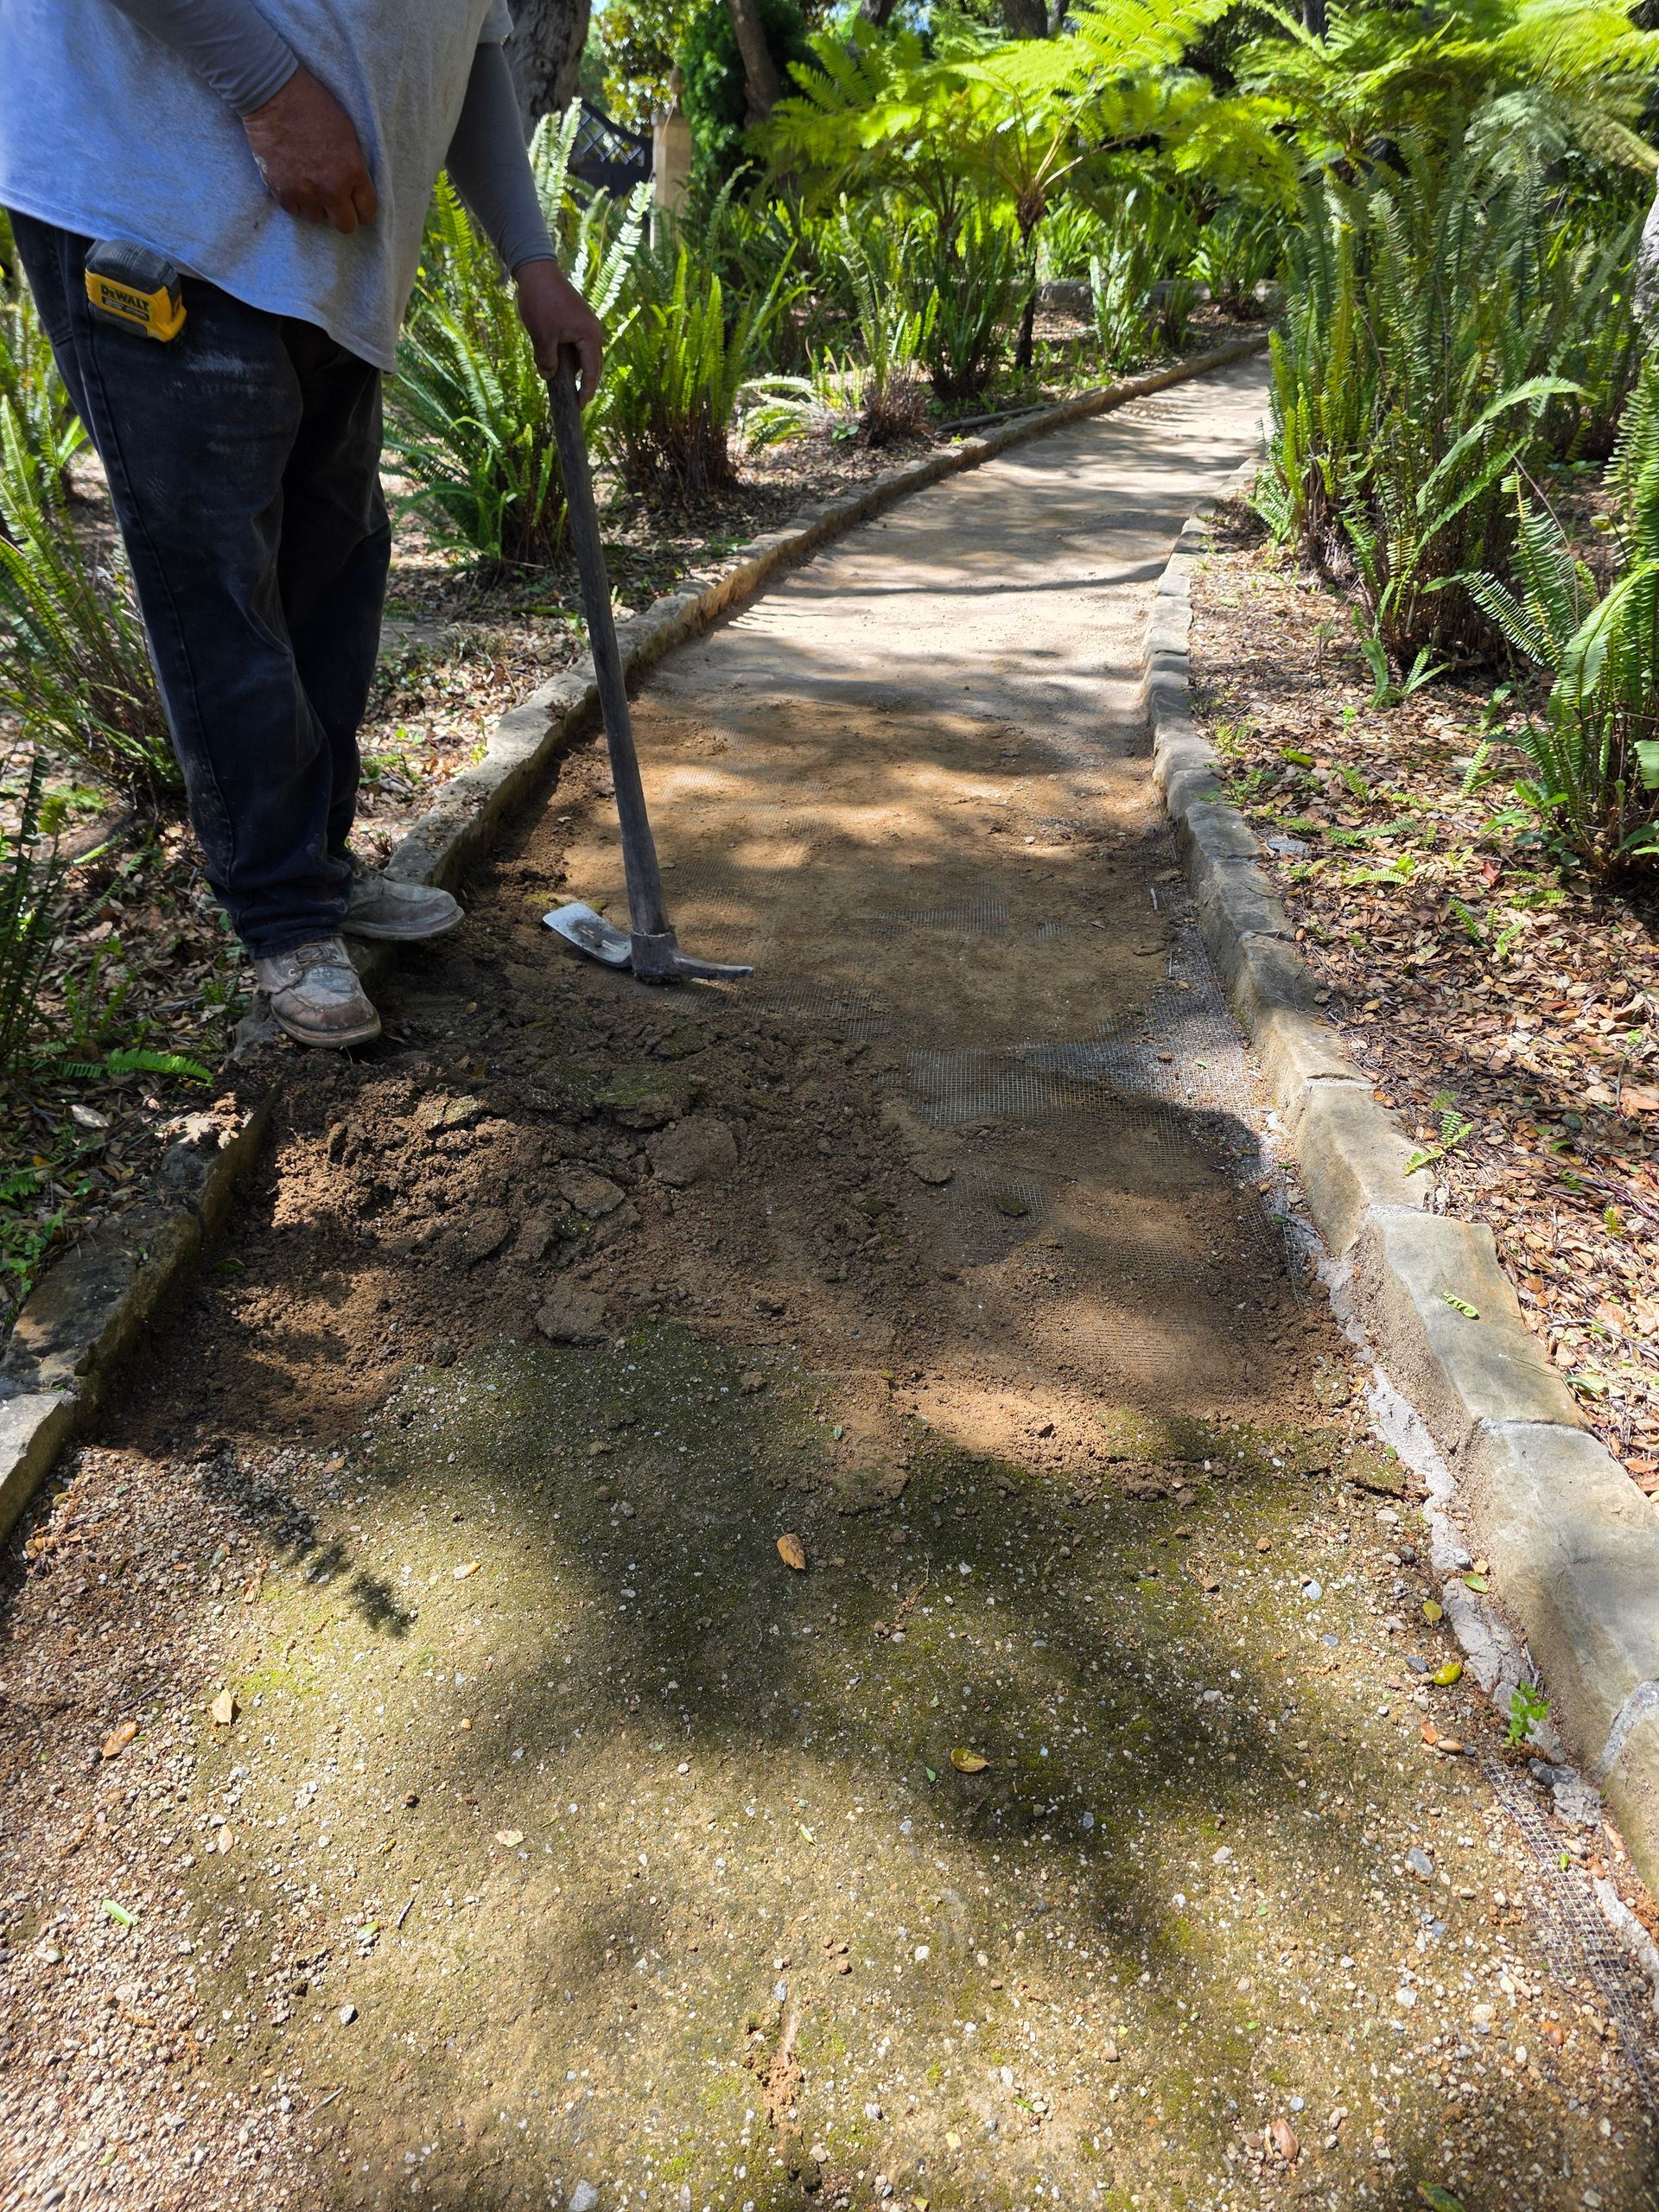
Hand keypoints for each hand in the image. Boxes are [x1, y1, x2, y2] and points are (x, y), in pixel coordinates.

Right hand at [243, 65, 377, 232]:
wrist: (273, 96)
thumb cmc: (314, 107)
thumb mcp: (348, 134)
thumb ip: (354, 167)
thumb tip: (357, 189)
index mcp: (351, 173)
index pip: (368, 213)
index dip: (364, 209)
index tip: (358, 204)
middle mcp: (329, 189)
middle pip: (345, 226)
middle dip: (344, 214)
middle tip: (337, 200)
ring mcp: (303, 193)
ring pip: (318, 219)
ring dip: (318, 206)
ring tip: (312, 184)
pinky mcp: (281, 192)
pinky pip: (295, 211)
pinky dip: (297, 201)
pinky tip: (296, 181)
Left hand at [514, 259, 604, 403]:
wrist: (537, 270)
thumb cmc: (541, 302)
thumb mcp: (542, 337)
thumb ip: (546, 361)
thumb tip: (548, 377)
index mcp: (590, 336)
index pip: (592, 371)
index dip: (586, 391)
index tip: (580, 407)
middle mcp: (593, 330)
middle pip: (592, 364)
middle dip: (583, 382)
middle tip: (574, 400)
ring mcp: (586, 323)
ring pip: (583, 354)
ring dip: (574, 368)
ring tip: (561, 381)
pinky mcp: (577, 319)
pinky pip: (577, 343)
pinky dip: (569, 355)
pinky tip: (556, 360)